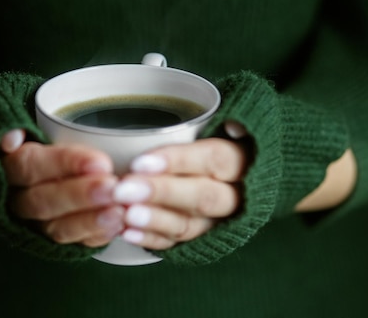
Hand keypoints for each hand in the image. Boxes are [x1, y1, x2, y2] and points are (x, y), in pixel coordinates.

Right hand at [0, 129, 124, 247]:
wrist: (47, 172)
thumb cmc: (49, 145)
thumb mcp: (34, 130)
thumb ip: (20, 130)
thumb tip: (13, 137)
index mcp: (10, 166)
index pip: (31, 165)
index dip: (65, 163)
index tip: (101, 162)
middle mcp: (17, 199)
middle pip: (43, 201)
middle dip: (81, 196)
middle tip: (113, 188)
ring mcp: (33, 224)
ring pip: (56, 228)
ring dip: (90, 221)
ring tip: (119, 212)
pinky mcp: (53, 242)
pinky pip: (74, 244)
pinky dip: (96, 235)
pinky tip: (118, 225)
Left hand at [113, 138, 245, 249]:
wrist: (225, 173)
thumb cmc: (209, 140)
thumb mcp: (222, 126)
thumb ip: (227, 123)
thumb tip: (233, 126)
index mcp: (243, 160)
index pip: (215, 159)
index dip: (179, 160)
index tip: (140, 163)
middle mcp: (235, 194)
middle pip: (204, 196)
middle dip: (162, 193)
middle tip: (124, 191)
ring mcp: (219, 221)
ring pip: (191, 224)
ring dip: (156, 220)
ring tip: (126, 215)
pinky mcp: (202, 239)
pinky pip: (177, 243)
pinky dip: (152, 239)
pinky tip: (129, 233)